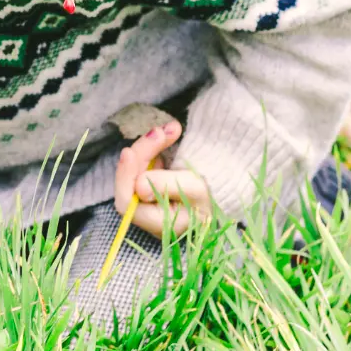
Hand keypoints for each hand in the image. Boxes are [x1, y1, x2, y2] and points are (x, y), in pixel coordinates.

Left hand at [113, 121, 211, 238]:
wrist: (225, 188)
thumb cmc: (213, 193)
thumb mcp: (195, 187)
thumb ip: (167, 185)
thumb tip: (138, 186)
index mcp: (158, 221)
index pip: (127, 202)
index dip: (125, 177)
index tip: (129, 151)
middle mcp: (148, 213)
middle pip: (130, 181)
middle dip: (142, 152)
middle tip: (161, 132)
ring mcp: (148, 198)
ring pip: (135, 168)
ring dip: (149, 146)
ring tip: (172, 129)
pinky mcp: (150, 183)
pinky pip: (143, 163)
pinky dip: (154, 147)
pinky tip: (168, 134)